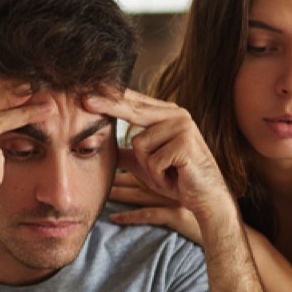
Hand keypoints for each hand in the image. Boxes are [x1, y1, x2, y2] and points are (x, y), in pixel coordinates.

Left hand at [84, 90, 236, 232]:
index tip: (87, 94)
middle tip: (85, 101)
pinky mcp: (184, 144)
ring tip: (167, 172)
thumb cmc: (176, 178)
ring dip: (148, 167)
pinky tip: (174, 177)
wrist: (206, 197)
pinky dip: (159, 176)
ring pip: (140, 144)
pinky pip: (153, 161)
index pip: (135, 103)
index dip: (111, 99)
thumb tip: (102, 145)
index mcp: (168, 114)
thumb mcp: (146, 163)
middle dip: (109, 108)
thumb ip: (126, 152)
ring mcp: (182, 127)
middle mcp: (177, 115)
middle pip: (134, 111)